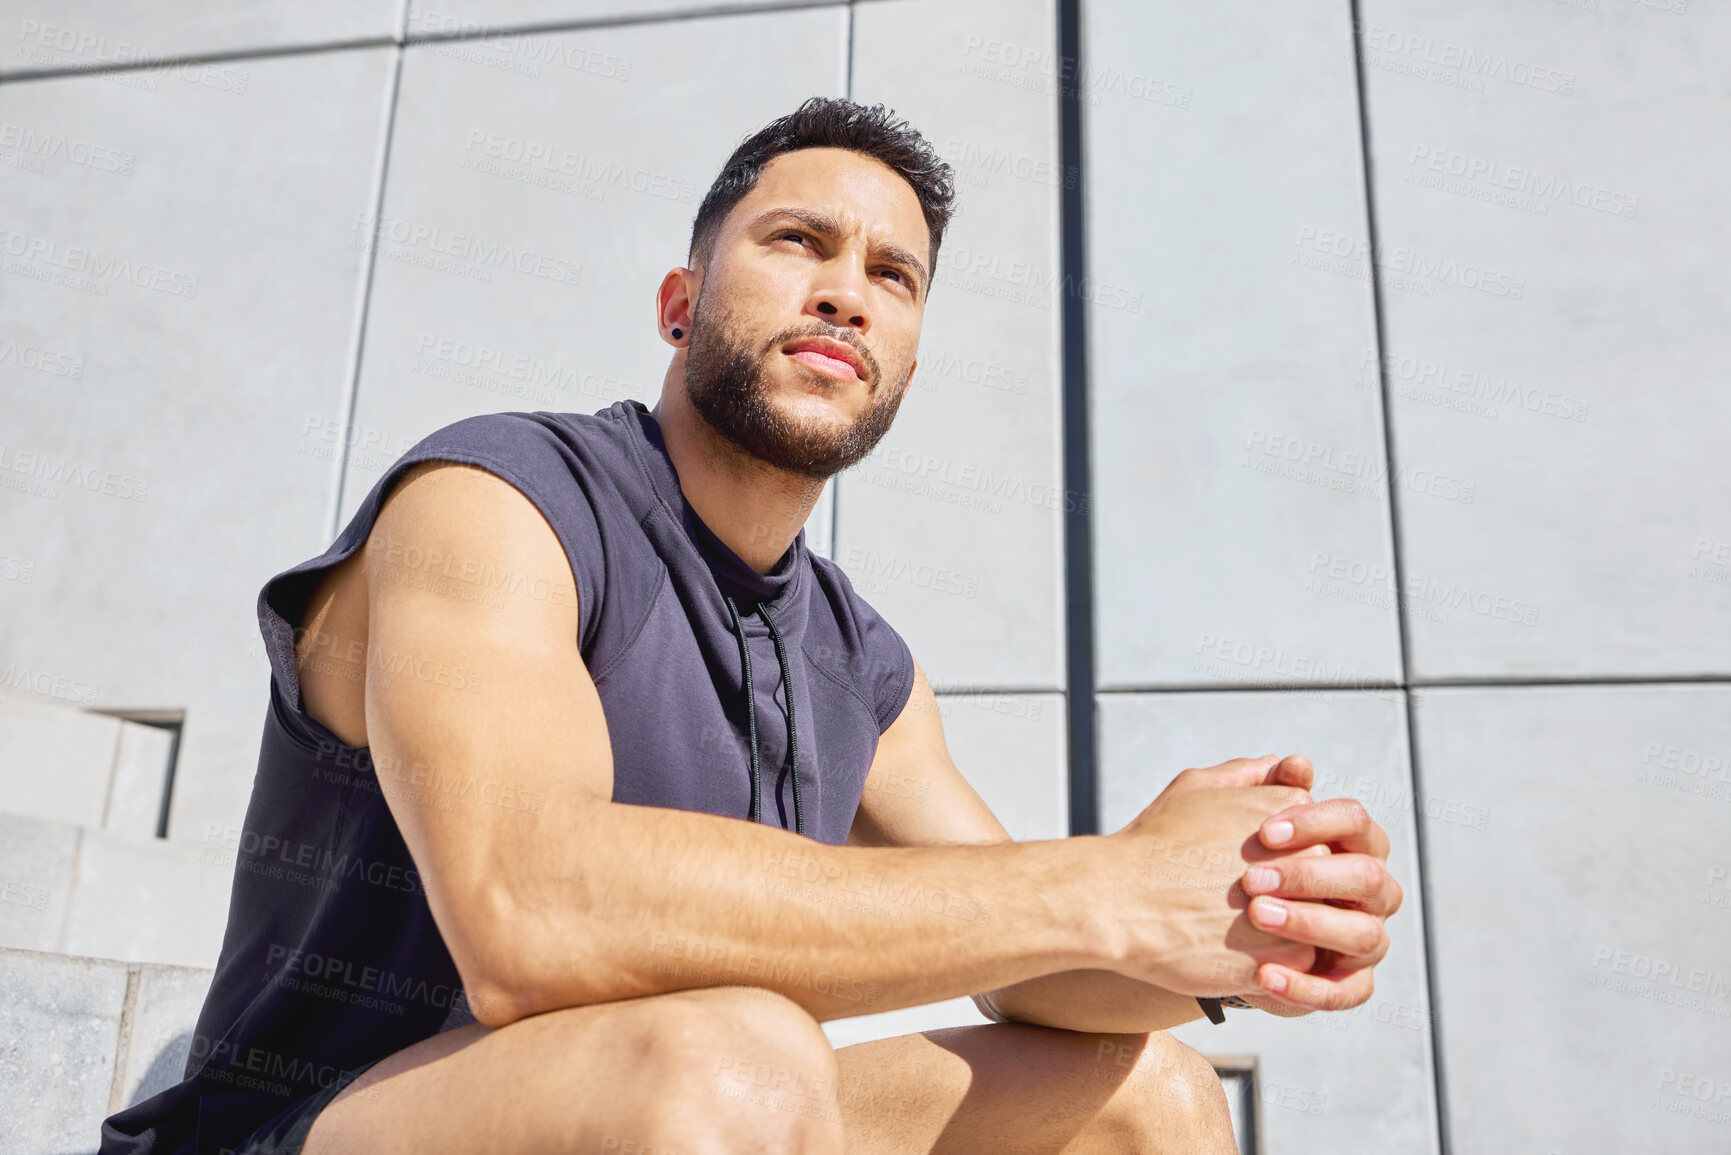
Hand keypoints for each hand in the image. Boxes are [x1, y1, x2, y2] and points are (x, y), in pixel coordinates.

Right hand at [1103, 755, 1320, 996]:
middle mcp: (1307, 854)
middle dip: (1288, 892)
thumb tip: (1279, 765)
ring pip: (1315, 923)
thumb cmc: (1152, 844)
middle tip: (1234, 898)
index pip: (1314, 834)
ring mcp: (1302, 907)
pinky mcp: (1289, 957)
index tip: (1238, 863)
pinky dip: (1273, 962)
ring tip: (1232, 926)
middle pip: (1322, 879)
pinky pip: (1300, 964)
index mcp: (1290, 810)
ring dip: (1285, 929)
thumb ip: (1244, 775)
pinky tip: (1234, 951)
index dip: (1277, 856)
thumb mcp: (1195, 789)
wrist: (1118, 901)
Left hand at [1235, 765, 1403, 1012]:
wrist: (1193, 922)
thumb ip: (1260, 788)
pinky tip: (1263, 973)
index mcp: (1350, 843)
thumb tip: (1296, 764)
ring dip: (1311, 925)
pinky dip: (1306, 986)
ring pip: (1365, 934)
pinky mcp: (1347, 984)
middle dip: (1312, 876)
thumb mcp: (1228, 818)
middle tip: (1251, 880)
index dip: (1316, 822)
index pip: (1355, 821)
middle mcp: (1369, 891)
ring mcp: (1364, 939)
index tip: (1264, 831)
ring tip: (1257, 918)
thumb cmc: (1220, 860)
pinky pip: (1346, 992)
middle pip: (1368, 877)